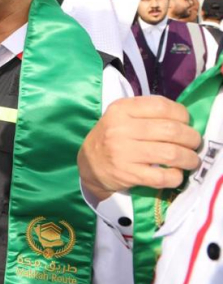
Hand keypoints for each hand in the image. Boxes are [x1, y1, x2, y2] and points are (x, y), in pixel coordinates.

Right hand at [78, 96, 201, 201]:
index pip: (162, 106)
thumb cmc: (112, 136)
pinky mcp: (128, 174)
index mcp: (121, 109)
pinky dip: (176, 176)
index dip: (182, 115)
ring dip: (189, 159)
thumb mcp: (121, 116)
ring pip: (171, 154)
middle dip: (191, 138)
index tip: (185, 123)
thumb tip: (184, 120)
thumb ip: (147, 113)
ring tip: (190, 160)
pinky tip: (175, 174)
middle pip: (171, 130)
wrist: (89, 163)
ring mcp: (123, 152)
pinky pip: (162, 176)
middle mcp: (121, 128)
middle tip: (193, 143)